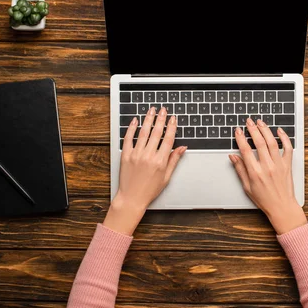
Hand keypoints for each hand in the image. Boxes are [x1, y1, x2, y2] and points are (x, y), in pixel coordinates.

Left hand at [104, 107, 186, 234]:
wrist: (131, 198)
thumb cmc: (149, 190)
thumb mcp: (166, 177)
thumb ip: (174, 160)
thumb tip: (182, 148)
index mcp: (160, 161)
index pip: (168, 139)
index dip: (171, 127)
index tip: (173, 118)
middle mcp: (148, 156)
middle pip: (156, 132)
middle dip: (161, 118)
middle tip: (163, 109)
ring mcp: (136, 154)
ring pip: (143, 132)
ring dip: (148, 119)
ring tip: (151, 110)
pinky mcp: (125, 155)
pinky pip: (128, 138)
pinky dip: (132, 128)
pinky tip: (135, 120)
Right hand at [229, 118, 306, 234]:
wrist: (282, 207)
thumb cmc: (264, 199)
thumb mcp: (247, 187)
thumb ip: (240, 170)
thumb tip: (233, 157)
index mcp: (255, 173)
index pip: (246, 151)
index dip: (241, 138)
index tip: (238, 130)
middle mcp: (267, 167)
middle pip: (259, 143)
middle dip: (253, 129)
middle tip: (248, 121)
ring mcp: (279, 165)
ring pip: (272, 142)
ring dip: (266, 130)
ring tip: (260, 122)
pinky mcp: (287, 165)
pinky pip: (288, 148)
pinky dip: (284, 138)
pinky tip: (279, 131)